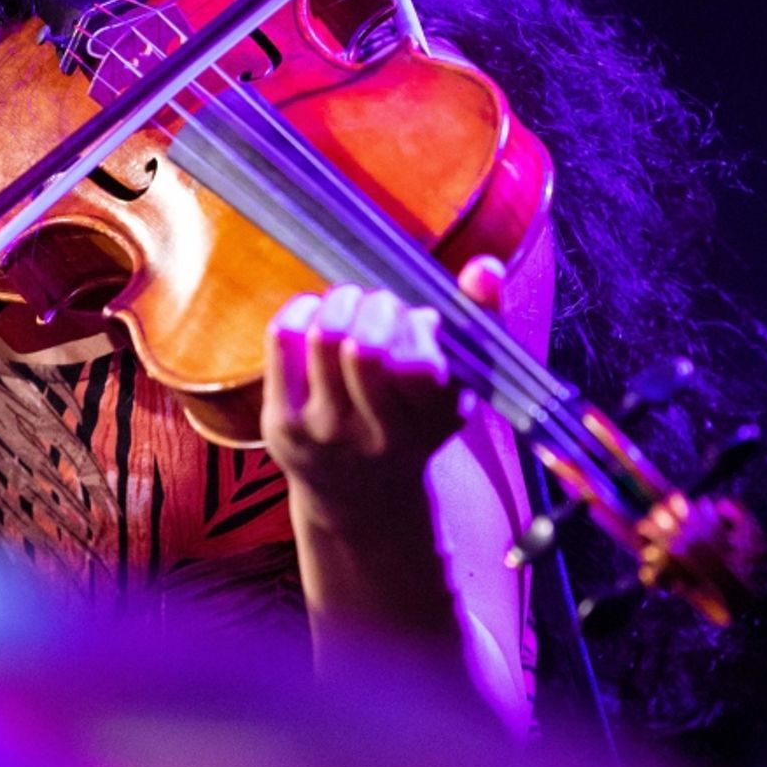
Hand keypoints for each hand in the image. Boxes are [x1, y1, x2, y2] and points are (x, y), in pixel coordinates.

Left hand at [261, 261, 503, 519]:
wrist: (360, 498)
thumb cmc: (414, 419)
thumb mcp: (459, 382)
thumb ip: (481, 319)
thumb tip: (484, 268)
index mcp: (426, 424)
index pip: (417, 368)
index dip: (415, 330)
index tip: (416, 325)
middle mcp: (373, 435)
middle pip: (363, 348)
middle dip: (376, 306)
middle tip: (382, 306)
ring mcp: (323, 429)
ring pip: (324, 335)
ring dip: (342, 301)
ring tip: (352, 305)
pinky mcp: (281, 420)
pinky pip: (284, 337)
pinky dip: (304, 308)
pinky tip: (318, 316)